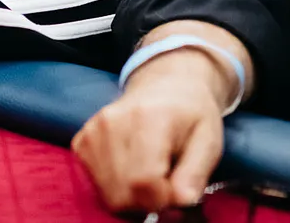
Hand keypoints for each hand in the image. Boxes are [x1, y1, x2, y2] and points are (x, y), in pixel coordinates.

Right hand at [73, 49, 232, 211]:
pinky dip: (116, 188)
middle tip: (166, 188)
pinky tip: (131, 171)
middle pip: (123, 192)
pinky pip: (95, 185)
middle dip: (148, 202)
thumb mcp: (208, 141)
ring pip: (108, 194)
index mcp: (148, 118)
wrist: (165, 86)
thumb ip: (196, 173)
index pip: (144, 180)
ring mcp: (92, 131)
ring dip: (132, 197)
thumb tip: (182, 201)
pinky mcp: (81, 141)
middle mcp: (112, 122)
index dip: (163, 200)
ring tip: (151, 178)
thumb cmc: (190, 115)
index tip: (177, 195)